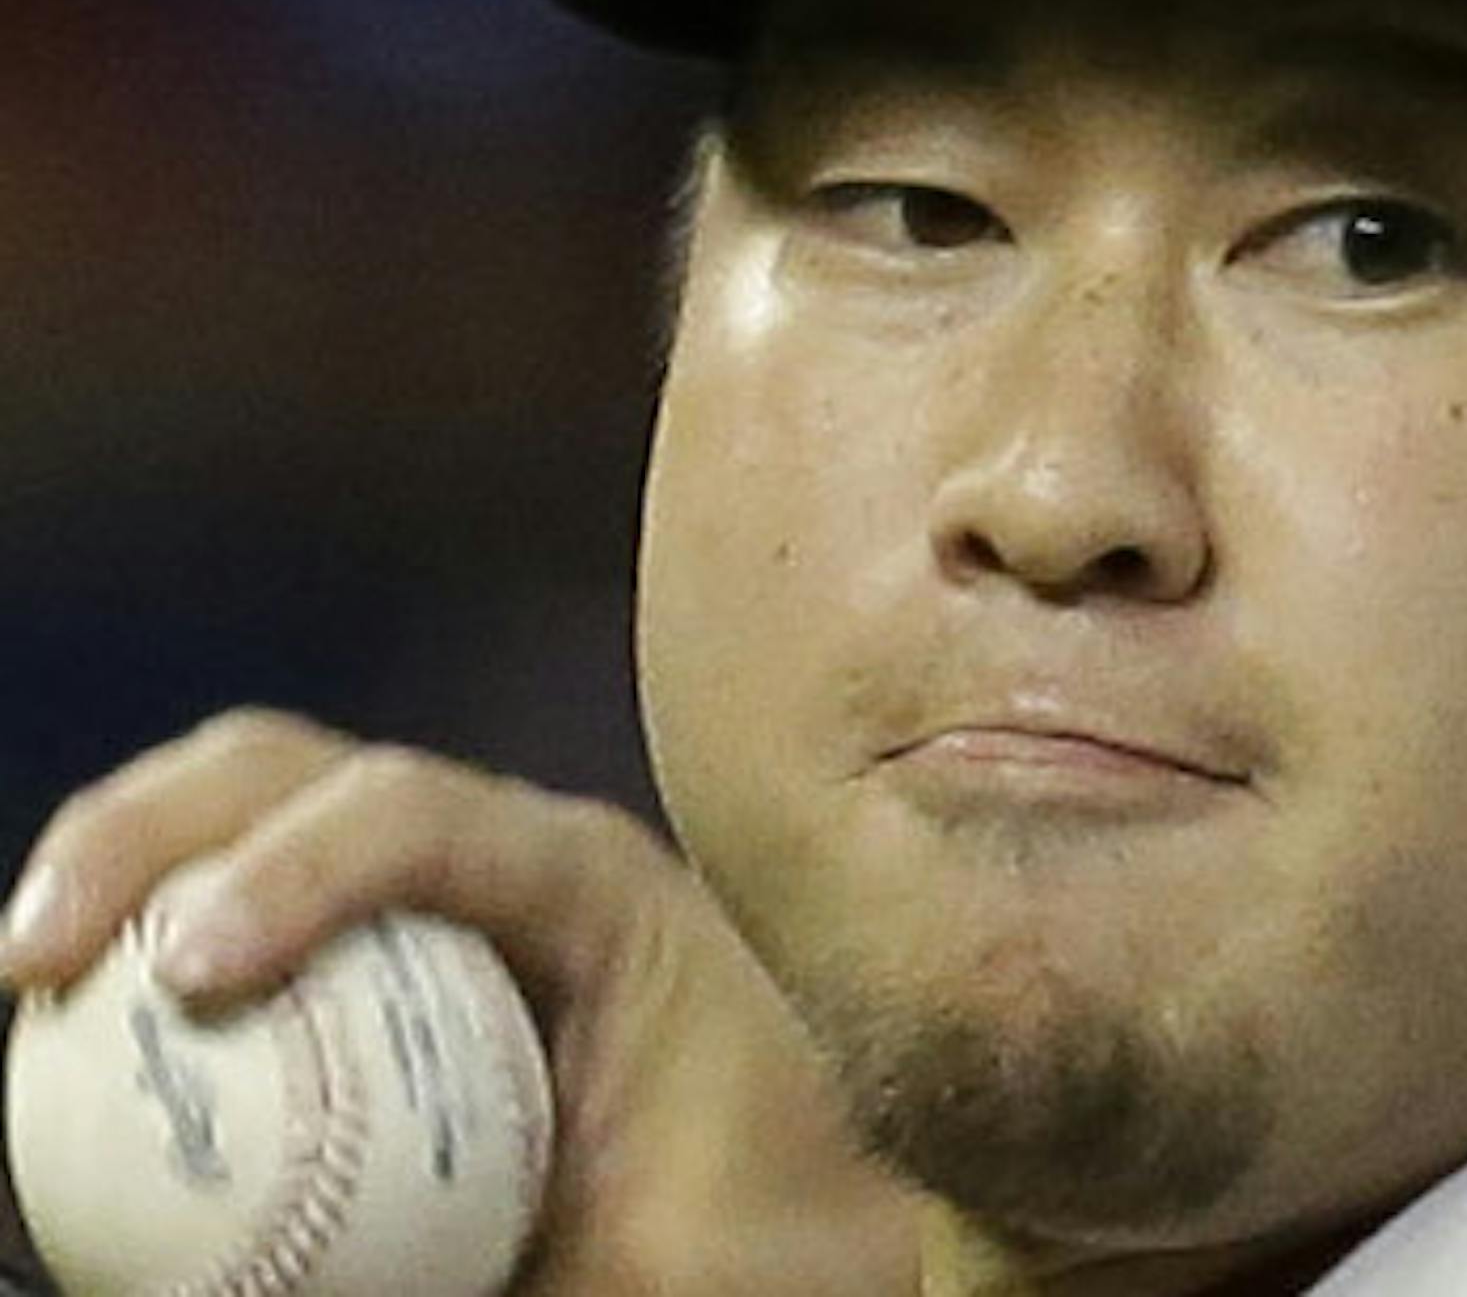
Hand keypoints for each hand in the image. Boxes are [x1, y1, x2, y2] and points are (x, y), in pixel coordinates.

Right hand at [0, 710, 920, 1294]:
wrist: (835, 1206)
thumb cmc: (771, 1227)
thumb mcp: (665, 1261)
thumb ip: (520, 1266)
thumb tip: (292, 1274)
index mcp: (591, 885)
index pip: (420, 813)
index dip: (292, 866)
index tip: (184, 975)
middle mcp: (507, 858)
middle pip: (300, 770)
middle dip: (152, 830)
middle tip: (40, 957)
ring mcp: (442, 900)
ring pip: (257, 812)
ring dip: (130, 865)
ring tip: (34, 968)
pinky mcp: (397, 959)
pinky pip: (262, 920)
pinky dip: (161, 942)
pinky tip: (93, 1040)